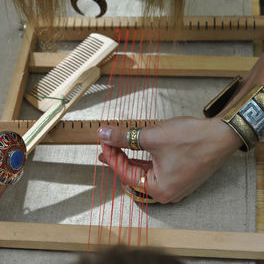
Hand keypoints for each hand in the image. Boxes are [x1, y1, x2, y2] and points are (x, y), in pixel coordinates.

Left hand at [98, 117, 241, 202]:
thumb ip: (124, 137)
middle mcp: (167, 193)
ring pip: (144, 171)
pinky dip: (144, 158)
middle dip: (119, 157)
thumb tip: (104, 135)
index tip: (103, 142)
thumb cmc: (192, 139)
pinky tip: (135, 148)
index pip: (125, 173)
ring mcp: (174, 185)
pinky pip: (156, 169)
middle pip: (134, 174)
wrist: (222, 134)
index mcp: (159, 189)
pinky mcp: (179, 175)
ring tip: (116, 146)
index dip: (111, 155)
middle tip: (106, 145)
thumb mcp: (151, 136)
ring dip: (130, 157)